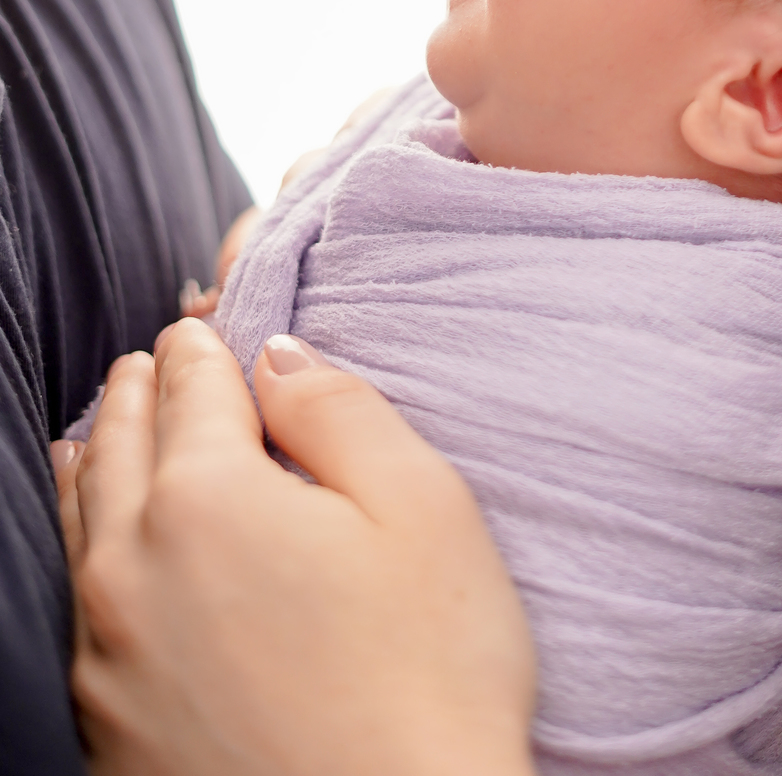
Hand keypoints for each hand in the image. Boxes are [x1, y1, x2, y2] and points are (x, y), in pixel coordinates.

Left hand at [54, 321, 535, 775]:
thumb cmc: (431, 681)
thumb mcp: (423, 510)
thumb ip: (341, 411)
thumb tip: (278, 358)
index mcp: (208, 497)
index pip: (191, 383)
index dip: (204, 343)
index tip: (206, 323)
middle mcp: (133, 568)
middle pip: (120, 443)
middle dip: (142, 390)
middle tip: (158, 358)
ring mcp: (108, 657)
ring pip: (81, 523)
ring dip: (98, 461)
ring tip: (105, 429)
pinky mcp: (106, 731)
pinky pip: (78, 608)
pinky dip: (87, 550)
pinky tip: (101, 549)